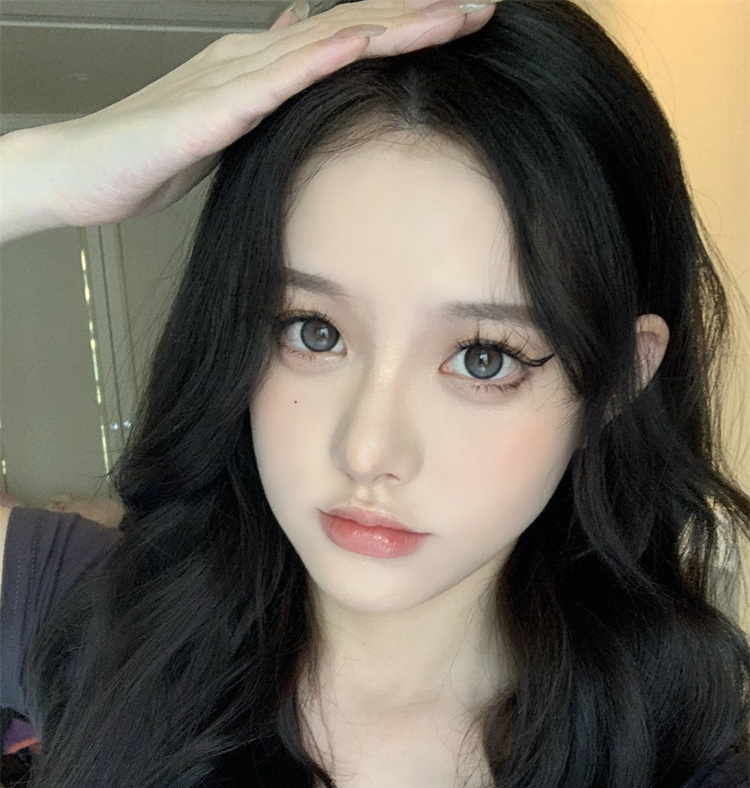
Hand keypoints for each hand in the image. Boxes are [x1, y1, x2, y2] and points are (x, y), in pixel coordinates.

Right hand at [30, 0, 497, 229]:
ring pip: (327, 41)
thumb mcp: (227, 116)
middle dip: (422, 13)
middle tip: (486, 4)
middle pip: (354, 24)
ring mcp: (236, 77)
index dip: (409, 24)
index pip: (351, 35)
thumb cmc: (151, 151)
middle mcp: (257, 56)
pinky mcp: (213, 109)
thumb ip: (270, 84)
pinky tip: (365, 42)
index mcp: (265, 63)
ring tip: (453, 13)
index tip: (466, 19)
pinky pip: (276, 81)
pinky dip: (322, 58)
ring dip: (393, 25)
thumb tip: (308, 44)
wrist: (85, 169)